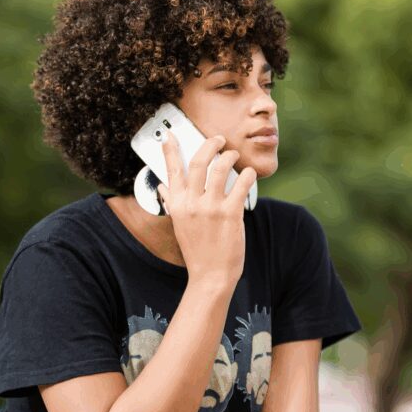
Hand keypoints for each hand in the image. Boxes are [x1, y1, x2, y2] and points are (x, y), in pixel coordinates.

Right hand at [156, 131, 256, 290]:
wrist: (211, 275)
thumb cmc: (197, 251)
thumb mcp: (179, 225)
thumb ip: (172, 202)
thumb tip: (163, 186)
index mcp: (178, 205)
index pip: (171, 170)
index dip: (171, 150)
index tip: (170, 135)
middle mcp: (192, 203)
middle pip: (199, 162)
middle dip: (210, 144)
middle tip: (219, 139)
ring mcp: (211, 208)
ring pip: (221, 168)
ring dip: (230, 157)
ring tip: (234, 156)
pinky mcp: (231, 214)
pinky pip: (241, 184)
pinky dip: (246, 175)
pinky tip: (248, 174)